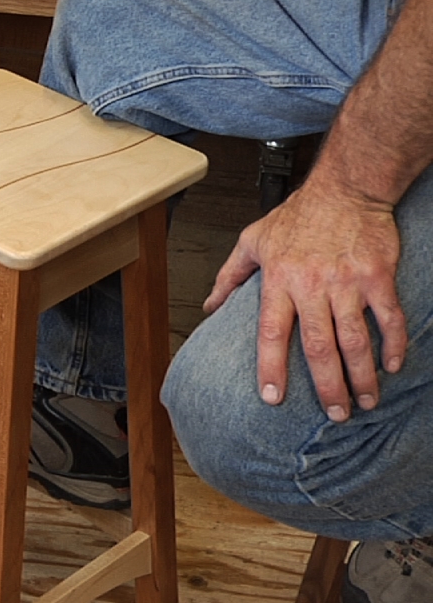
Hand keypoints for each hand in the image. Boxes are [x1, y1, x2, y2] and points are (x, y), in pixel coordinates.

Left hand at [202, 181, 405, 420]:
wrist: (346, 187)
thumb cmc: (298, 215)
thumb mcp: (252, 241)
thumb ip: (230, 277)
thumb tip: (209, 307)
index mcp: (279, 281)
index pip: (271, 333)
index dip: (270, 368)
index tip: (272, 398)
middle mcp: (312, 286)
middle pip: (318, 347)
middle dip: (327, 386)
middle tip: (335, 415)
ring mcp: (347, 282)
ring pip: (355, 340)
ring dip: (362, 375)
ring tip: (365, 402)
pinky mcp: (378, 276)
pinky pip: (389, 318)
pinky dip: (393, 345)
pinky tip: (393, 366)